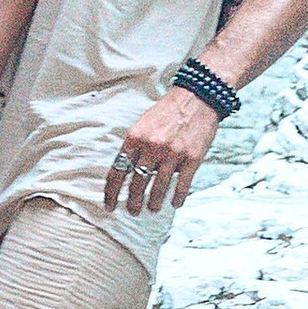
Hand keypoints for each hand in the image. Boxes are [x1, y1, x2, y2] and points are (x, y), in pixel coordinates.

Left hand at [103, 85, 221, 216]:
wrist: (198, 97)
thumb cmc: (168, 111)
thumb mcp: (143, 124)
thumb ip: (134, 146)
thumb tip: (125, 171)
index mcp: (135, 137)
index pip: (117, 171)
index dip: (111, 192)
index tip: (109, 205)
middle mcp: (152, 147)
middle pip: (137, 183)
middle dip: (133, 202)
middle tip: (132, 211)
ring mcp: (173, 154)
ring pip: (158, 188)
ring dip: (154, 203)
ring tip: (152, 209)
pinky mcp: (192, 158)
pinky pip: (182, 185)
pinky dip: (178, 197)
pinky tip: (175, 203)